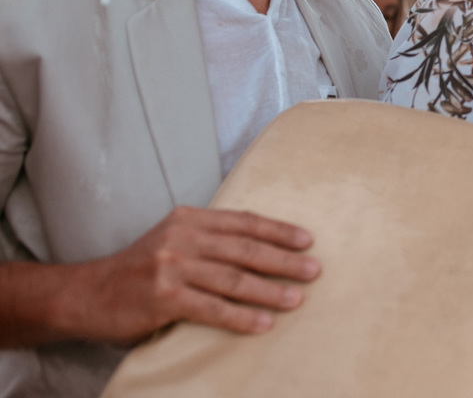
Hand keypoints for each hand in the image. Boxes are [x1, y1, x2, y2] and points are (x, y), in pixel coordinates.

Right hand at [59, 206, 319, 343]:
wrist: (86, 294)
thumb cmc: (140, 269)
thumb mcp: (173, 240)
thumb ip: (209, 238)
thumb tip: (262, 245)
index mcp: (189, 219)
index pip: (244, 222)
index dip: (278, 230)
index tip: (307, 240)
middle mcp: (182, 237)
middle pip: (244, 248)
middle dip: (283, 260)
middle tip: (314, 269)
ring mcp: (172, 266)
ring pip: (233, 279)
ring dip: (269, 290)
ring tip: (298, 298)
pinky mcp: (163, 297)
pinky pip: (212, 309)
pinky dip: (241, 317)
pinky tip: (263, 324)